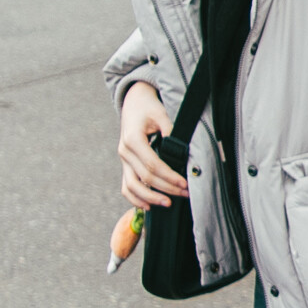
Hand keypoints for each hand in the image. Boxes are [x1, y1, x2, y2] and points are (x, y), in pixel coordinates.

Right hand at [117, 79, 185, 210]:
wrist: (134, 102)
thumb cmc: (149, 107)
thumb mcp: (161, 113)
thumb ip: (171, 131)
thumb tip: (183, 153)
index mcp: (132, 139)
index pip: (152, 165)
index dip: (169, 177)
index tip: (184, 184)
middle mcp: (124, 151)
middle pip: (145, 178)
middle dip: (166, 188)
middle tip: (185, 194)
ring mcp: (123, 160)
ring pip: (131, 186)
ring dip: (149, 198)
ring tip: (168, 203)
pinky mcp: (125, 164)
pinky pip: (126, 186)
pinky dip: (135, 198)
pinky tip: (148, 206)